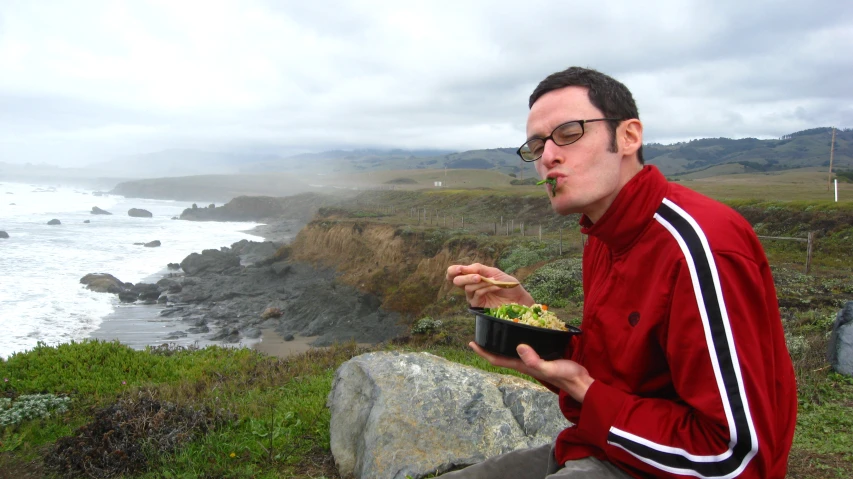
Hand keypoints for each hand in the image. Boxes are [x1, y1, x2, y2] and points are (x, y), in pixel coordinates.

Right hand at [445, 263, 533, 307]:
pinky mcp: (478, 305)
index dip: (452, 271)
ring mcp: (473, 296)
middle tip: (478, 277)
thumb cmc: (506, 283)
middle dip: (466, 277)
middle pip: (457, 281)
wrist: (517, 297)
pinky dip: (486, 288)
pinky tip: (495, 286)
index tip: (459, 269)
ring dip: (480, 283)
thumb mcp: (492, 272)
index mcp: (471, 276)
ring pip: (468, 288)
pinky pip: (477, 294)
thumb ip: (478, 269)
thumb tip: (464, 268)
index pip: (454, 273)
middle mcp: (470, 286)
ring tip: (492, 281)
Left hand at [469, 342, 593, 402]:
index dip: (483, 352)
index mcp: (523, 365)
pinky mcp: (541, 355)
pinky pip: (524, 347)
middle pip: (501, 355)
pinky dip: (516, 339)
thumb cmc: (566, 376)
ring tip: (495, 330)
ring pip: (511, 351)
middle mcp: (524, 363)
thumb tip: (519, 347)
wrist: (581, 382)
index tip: (471, 343)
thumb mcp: (551, 367)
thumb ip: (535, 360)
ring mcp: (532, 360)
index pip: (498, 359)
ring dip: (501, 342)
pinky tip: (519, 332)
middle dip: (489, 346)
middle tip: (480, 333)